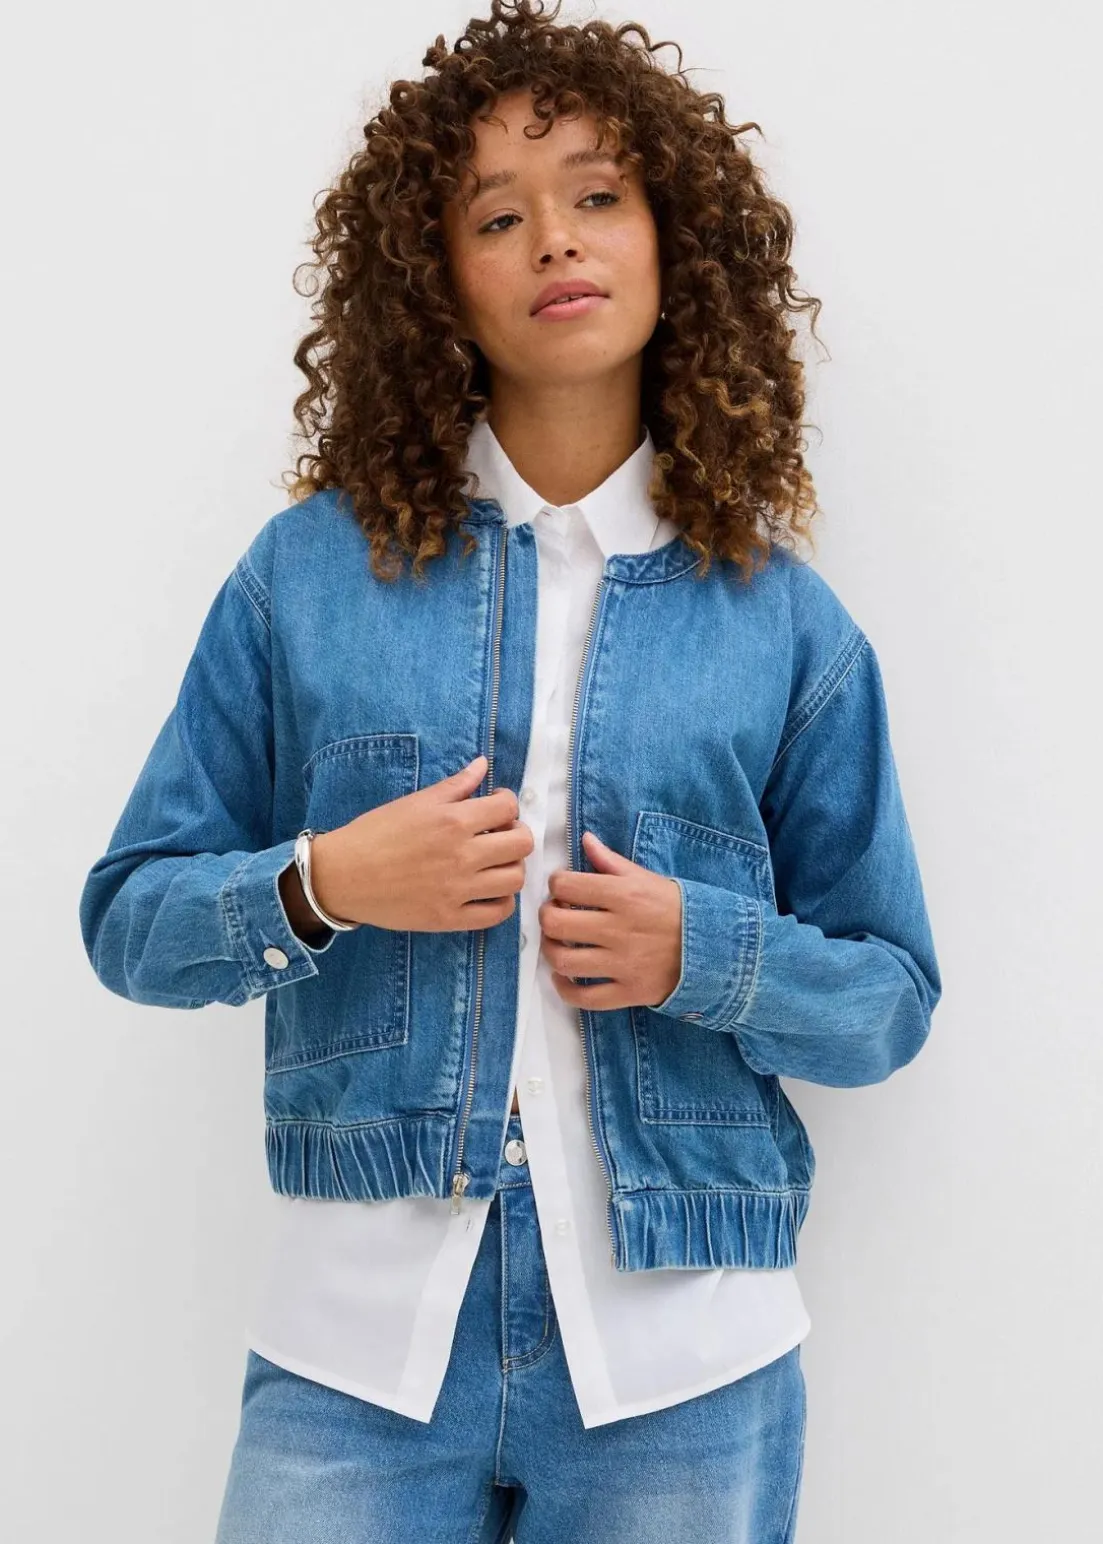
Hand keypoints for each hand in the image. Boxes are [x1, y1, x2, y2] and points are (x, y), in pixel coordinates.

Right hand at [310, 754, 533, 932]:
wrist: (342, 875)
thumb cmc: (375, 833)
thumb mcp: (416, 802)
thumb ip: (455, 785)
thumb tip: (483, 765)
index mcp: (453, 821)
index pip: (509, 808)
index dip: (507, 805)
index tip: (495, 809)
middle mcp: (462, 855)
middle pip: (521, 844)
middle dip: (516, 834)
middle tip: (500, 835)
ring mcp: (458, 890)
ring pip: (515, 879)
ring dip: (512, 867)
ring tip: (495, 864)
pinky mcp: (449, 918)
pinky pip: (497, 914)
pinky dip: (502, 902)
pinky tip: (489, 891)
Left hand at [538, 831, 681, 1010]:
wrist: (716, 946)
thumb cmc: (676, 908)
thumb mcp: (646, 878)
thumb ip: (611, 861)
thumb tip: (585, 840)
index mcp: (623, 895)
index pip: (566, 885)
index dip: (557, 885)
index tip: (563, 889)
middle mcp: (619, 929)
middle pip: (556, 923)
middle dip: (547, 916)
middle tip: (555, 915)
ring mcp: (623, 964)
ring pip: (564, 961)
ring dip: (551, 951)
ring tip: (558, 944)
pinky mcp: (629, 992)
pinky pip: (585, 998)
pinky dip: (566, 990)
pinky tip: (565, 978)